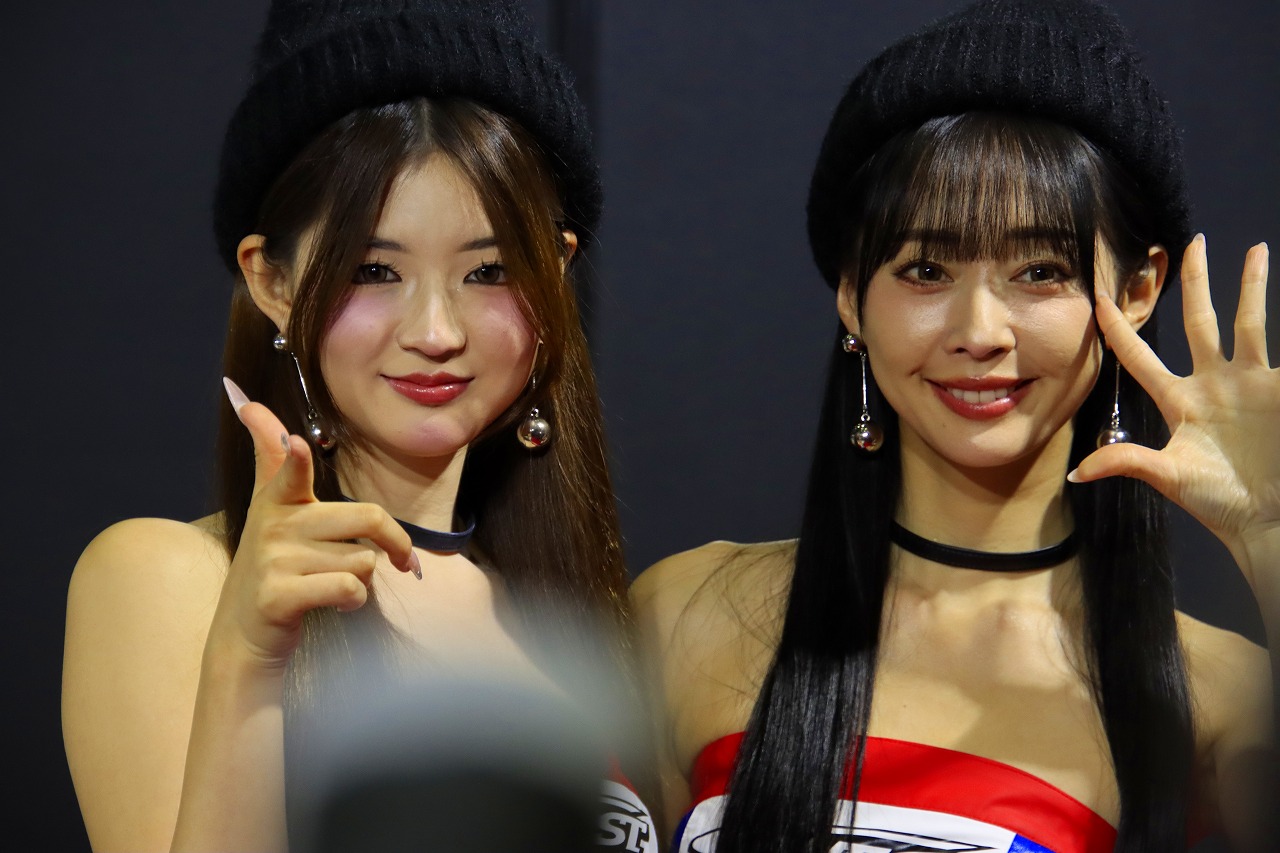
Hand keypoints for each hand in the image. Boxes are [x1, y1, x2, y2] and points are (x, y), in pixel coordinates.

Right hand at [210, 379, 420, 669]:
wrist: (244, 634)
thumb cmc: (273, 566)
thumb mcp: (270, 507)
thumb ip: (271, 456)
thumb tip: (249, 400)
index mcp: (278, 499)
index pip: (289, 471)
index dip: (297, 459)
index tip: (298, 445)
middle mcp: (274, 526)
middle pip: (368, 518)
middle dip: (395, 541)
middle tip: (400, 558)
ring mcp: (274, 562)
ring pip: (363, 561)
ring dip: (363, 579)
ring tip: (332, 583)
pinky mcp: (279, 597)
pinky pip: (349, 588)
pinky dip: (355, 600)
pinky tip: (337, 603)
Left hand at [1070, 237, 1277, 586]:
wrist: (1268, 520)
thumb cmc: (1218, 502)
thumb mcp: (1169, 477)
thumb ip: (1126, 463)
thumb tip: (1075, 473)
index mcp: (1178, 401)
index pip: (1139, 356)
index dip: (1119, 329)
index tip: (1100, 298)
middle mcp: (1213, 384)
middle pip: (1199, 321)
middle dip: (1194, 283)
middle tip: (1189, 244)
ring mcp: (1251, 383)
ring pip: (1249, 322)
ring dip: (1251, 286)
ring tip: (1253, 249)